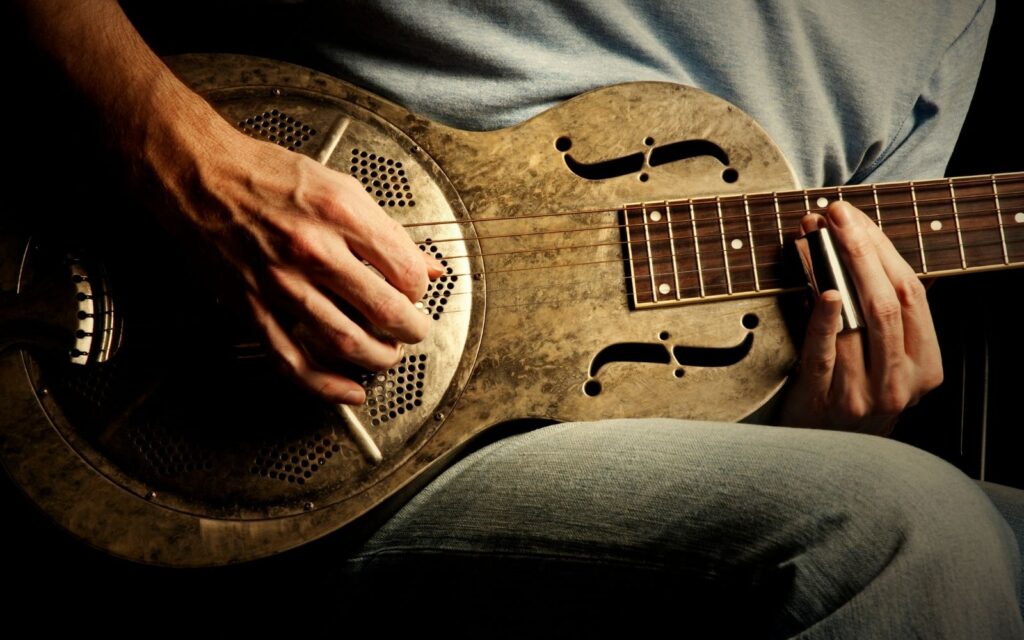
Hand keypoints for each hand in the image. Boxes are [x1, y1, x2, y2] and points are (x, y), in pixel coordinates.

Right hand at [16, 0, 441, 403]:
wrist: (198, 175)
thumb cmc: (265, 175)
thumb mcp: (340, 186)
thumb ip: (386, 230)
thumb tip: (426, 265)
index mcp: (340, 214)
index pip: (404, 270)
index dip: (419, 289)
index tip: (416, 291)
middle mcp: (312, 250)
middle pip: (383, 311)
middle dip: (411, 331)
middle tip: (414, 331)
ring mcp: (281, 284)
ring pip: (345, 342)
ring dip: (378, 358)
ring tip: (389, 355)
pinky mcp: (253, 308)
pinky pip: (293, 360)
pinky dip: (327, 385)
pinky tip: (351, 390)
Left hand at [779, 201, 942, 434]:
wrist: (824, 457)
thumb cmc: (853, 396)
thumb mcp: (885, 362)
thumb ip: (889, 316)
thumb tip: (875, 250)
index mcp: (926, 367)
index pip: (912, 294)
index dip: (883, 250)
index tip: (856, 216)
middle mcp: (901, 382)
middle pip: (887, 301)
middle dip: (860, 249)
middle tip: (834, 212)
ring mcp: (864, 394)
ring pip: (857, 320)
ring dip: (830, 269)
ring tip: (811, 235)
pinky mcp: (824, 400)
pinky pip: (825, 352)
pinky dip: (823, 319)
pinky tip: (822, 291)